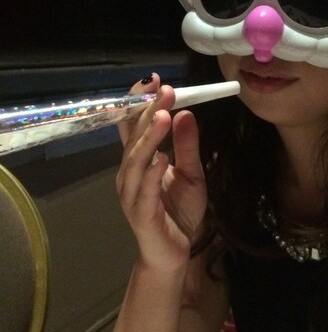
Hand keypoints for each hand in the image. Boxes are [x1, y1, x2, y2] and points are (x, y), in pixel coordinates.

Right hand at [116, 74, 207, 271]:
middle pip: (134, 138)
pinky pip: (145, 191)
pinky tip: (162, 158)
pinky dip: (153, 173)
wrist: (174, 252)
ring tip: (163, 116)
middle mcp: (130, 173)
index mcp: (140, 161)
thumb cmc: (179, 211)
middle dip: (148, 112)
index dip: (140, 102)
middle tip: (164, 90)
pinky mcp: (141, 213)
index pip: (134, 126)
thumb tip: (187, 113)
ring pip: (136, 161)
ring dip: (149, 138)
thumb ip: (188, 146)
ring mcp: (132, 193)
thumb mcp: (192, 173)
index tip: (153, 80)